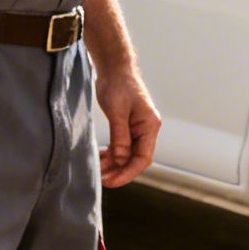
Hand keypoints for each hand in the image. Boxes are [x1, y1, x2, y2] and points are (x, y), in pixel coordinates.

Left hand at [95, 65, 160, 186]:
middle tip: (102, 180)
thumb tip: (120, 160)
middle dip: (120, 171)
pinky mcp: (127, 126)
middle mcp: (147, 129)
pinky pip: (122, 146)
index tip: (112, 181)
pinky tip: (101, 158)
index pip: (143, 158)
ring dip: (114, 164)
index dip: (128, 172)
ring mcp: (137, 128)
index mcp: (150, 126)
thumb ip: (120, 137)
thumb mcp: (117, 111)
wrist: (114, 67)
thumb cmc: (118, 85)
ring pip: (128, 154)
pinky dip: (112, 154)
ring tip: (98, 170)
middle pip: (136, 159)